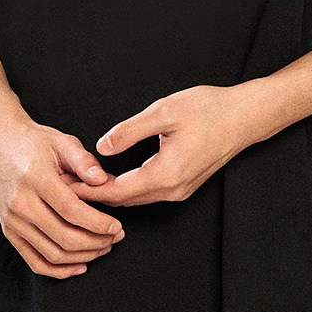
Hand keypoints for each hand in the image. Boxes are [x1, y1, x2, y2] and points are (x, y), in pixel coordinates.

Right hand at [0, 114, 126, 277]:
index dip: (98, 223)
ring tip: (103, 248)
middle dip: (96, 242)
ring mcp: (12, 221)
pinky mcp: (9, 231)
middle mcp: (20, 203)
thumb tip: (103, 180)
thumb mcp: (61, 141)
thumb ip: (84, 160)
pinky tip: (80, 265)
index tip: (117, 226)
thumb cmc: (33, 141)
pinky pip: (35, 261)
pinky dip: (59, 270)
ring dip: (83, 257)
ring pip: (52, 253)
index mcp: (35, 179)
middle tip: (116, 237)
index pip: (71, 210)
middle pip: (64, 236)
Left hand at [64, 85, 251, 207]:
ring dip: (110, 194)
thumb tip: (101, 148)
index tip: (65, 185)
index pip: (117, 192)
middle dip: (94, 196)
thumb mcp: (164, 112)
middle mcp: (173, 189)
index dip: (89, 191)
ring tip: (83, 183)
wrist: (246, 116)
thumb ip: (129, 131)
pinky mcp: (185, 184)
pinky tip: (113, 180)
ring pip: (137, 199)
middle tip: (66, 185)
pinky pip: (149, 193)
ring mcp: (181, 190)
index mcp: (165, 174)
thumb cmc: (210, 109)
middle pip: (125, 201)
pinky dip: (127, 189)